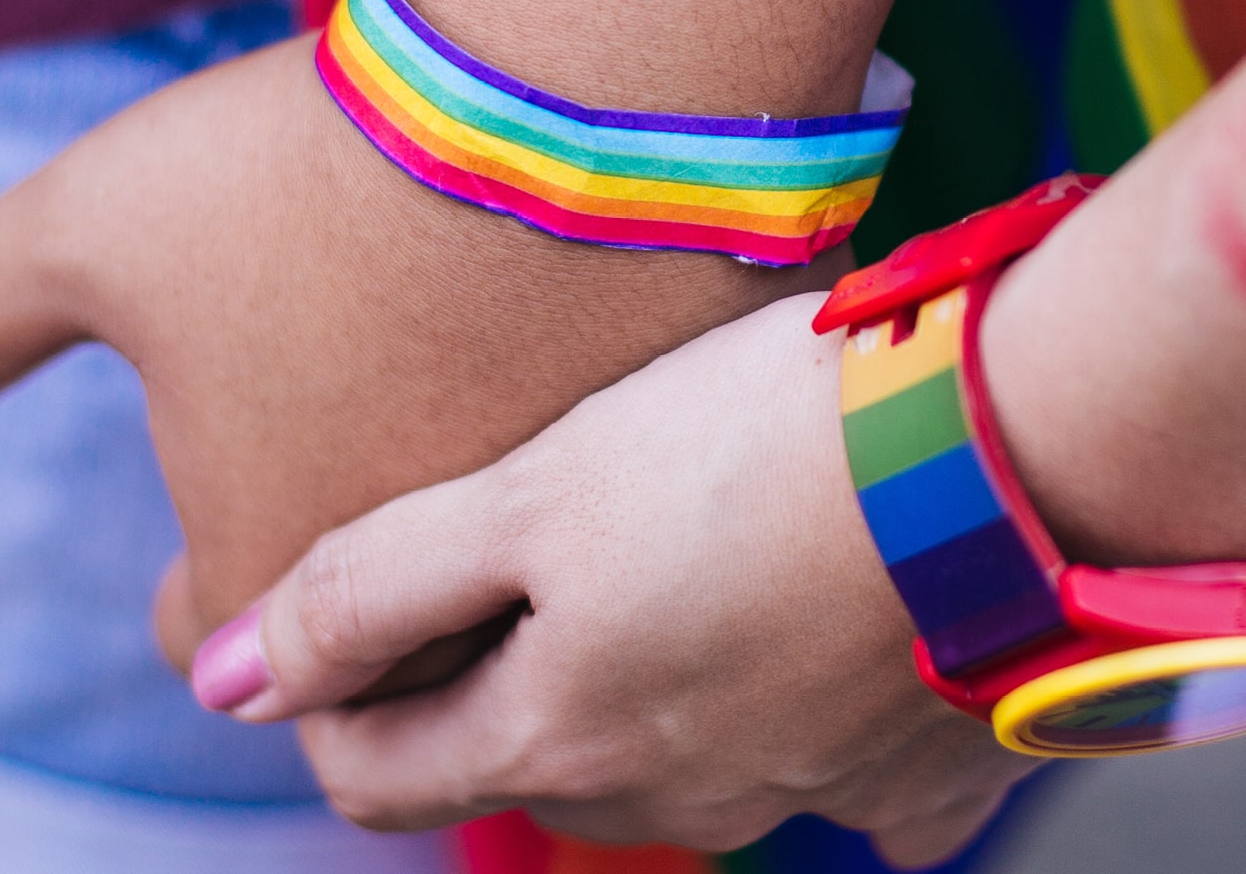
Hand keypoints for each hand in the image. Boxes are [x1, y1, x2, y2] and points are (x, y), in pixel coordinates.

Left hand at [0, 35, 832, 660]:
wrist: (567, 86)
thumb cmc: (300, 170)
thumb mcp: (81, 227)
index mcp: (269, 578)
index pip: (212, 645)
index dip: (200, 582)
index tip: (216, 507)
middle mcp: (432, 601)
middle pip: (367, 648)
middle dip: (338, 588)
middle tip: (331, 486)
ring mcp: (567, 536)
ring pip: (504, 577)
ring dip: (466, 526)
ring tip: (449, 425)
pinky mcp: (686, 452)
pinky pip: (625, 478)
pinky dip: (585, 433)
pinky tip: (565, 348)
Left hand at [199, 295, 1036, 862]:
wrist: (1020, 447)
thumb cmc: (760, 442)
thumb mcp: (531, 491)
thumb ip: (369, 590)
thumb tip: (224, 685)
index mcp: (558, 741)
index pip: (381, 777)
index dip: (330, 700)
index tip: (336, 604)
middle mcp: (676, 803)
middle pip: (527, 770)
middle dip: (487, 684)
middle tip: (503, 544)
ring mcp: (811, 798)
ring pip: (676, 766)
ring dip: (645, 684)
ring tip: (667, 543)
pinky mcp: (931, 767)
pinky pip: (848, 768)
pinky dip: (814, 710)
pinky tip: (823, 615)